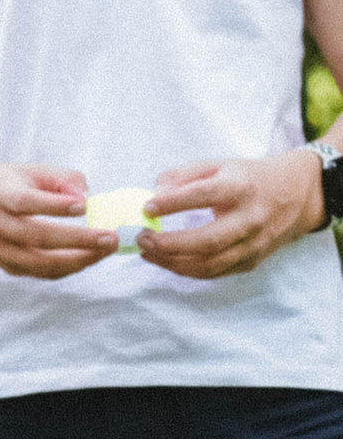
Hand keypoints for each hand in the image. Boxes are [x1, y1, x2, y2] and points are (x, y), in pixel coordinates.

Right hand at [0, 163, 117, 278]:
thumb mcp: (18, 170)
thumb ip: (56, 178)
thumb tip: (86, 195)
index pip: (25, 201)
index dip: (54, 205)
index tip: (84, 205)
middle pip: (37, 236)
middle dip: (78, 240)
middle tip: (109, 238)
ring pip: (39, 262)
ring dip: (77, 260)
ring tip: (104, 251)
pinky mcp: (2, 264)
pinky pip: (37, 272)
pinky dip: (64, 269)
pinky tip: (85, 259)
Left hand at [137, 149, 326, 278]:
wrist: (296, 196)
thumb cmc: (247, 178)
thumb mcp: (217, 165)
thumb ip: (183, 175)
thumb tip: (154, 193)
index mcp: (240, 188)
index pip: (204, 195)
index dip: (173, 203)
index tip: (146, 208)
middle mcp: (250, 219)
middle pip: (208, 240)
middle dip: (169, 244)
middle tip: (142, 238)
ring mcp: (254, 244)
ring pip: (211, 263)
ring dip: (173, 262)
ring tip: (147, 252)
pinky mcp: (253, 260)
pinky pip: (217, 272)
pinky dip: (188, 270)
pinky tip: (166, 260)